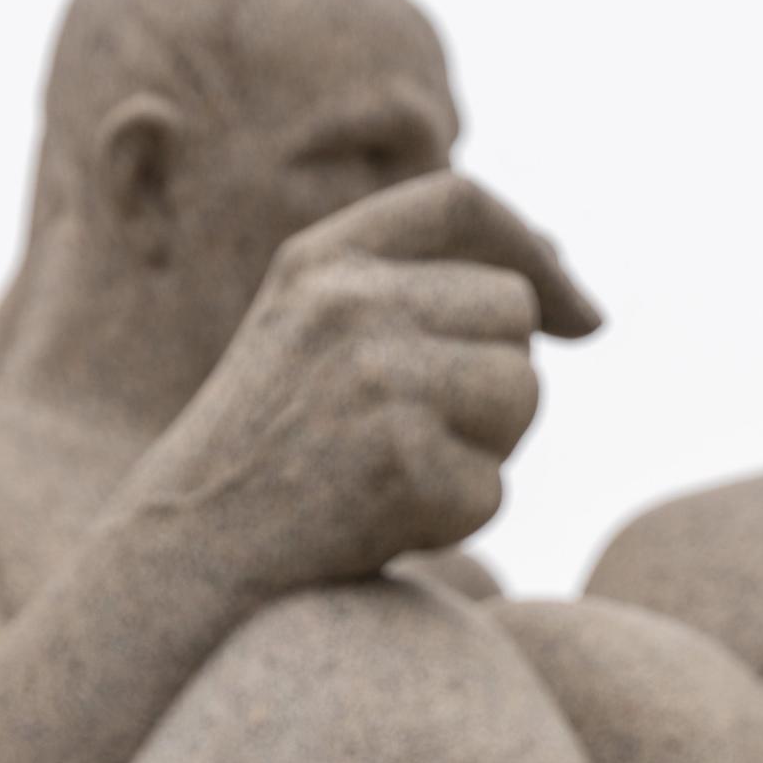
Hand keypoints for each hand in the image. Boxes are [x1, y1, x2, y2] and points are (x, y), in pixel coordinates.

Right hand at [101, 168, 601, 600]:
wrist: (180, 558)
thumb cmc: (261, 456)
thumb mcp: (306, 335)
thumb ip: (405, 289)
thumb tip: (553, 274)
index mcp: (320, 260)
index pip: (460, 203)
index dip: (531, 247)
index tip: (581, 314)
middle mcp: (349, 304)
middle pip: (510, 311)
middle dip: (494, 377)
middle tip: (414, 436)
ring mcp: (376, 381)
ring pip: (520, 393)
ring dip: (483, 450)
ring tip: (392, 477)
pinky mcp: (400, 464)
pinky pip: (494, 487)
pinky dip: (454, 520)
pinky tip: (382, 524)